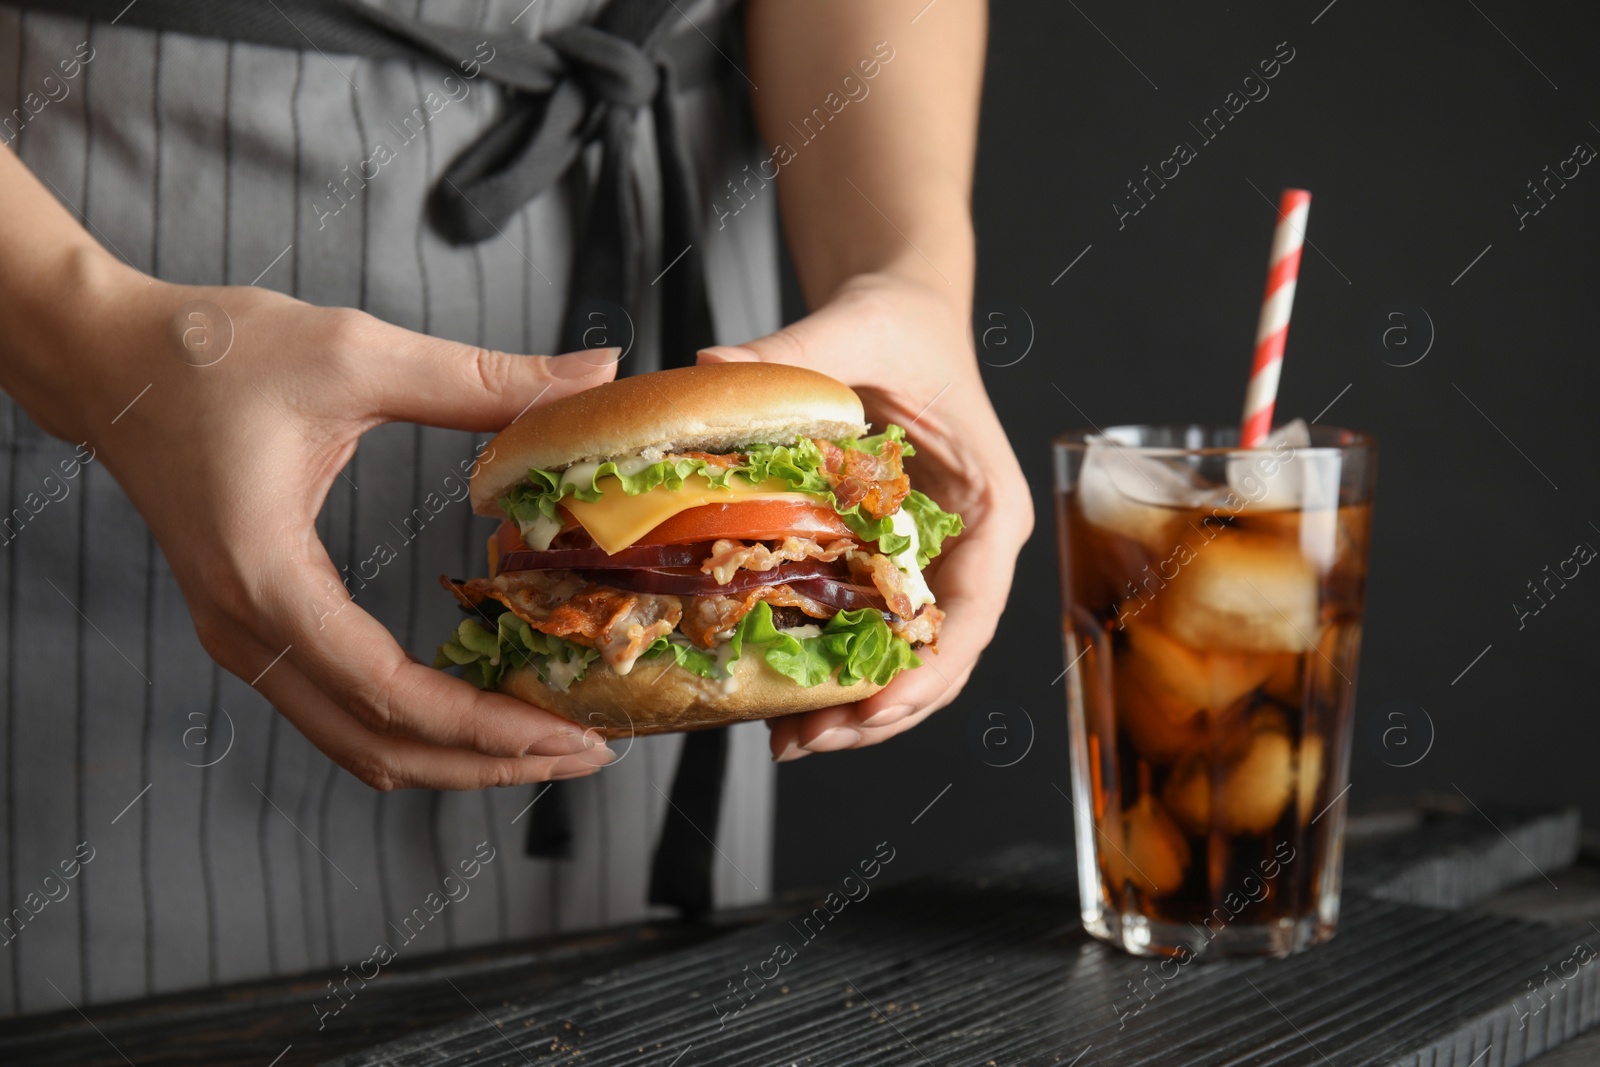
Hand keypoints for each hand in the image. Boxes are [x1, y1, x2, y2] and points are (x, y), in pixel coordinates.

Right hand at [12, 250, 621, 788]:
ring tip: (547, 741)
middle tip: (587, 749)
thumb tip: (593, 376)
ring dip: (455, 755)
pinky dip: (415, 724)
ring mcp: (244, 638)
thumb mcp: (354, 353)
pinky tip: (480, 706)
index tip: (567, 733)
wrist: (111, 360)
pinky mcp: (254, 627)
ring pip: (358, 742)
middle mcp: (248, 630)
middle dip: (489, 761)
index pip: (388, 693)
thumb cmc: (212, 352)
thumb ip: (478, 377)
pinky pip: (340, 709)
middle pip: (379, 745)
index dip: (486, 727)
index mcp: (267, 578)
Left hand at [698, 272, 1033, 759]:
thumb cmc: (901, 323)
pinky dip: (831, 663)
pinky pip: (866, 628)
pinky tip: (781, 687)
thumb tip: (717, 369)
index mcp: (992, 508)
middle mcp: (971, 549)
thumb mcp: (860, 329)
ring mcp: (930, 563)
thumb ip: (799, 352)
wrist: (899, 314)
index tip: (873, 705)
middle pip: (941, 658)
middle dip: (880, 709)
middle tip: (805, 741)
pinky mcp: (886, 563)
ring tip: (788, 738)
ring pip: (905, 658)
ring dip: (854, 704)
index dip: (929, 670)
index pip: (974, 611)